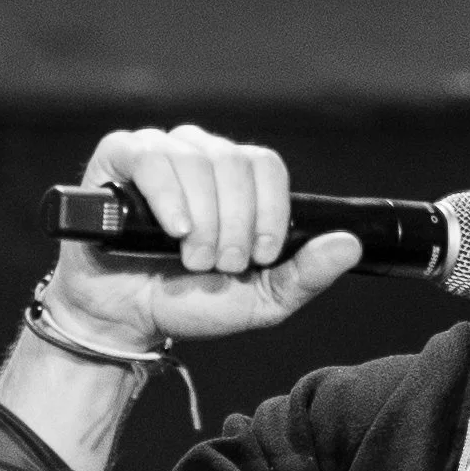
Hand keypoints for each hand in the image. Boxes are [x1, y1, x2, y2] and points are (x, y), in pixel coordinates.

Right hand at [46, 125, 361, 351]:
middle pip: (235, 164)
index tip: (261, 255)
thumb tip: (350, 244)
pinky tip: (174, 230)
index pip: (266, 165)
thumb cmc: (190, 302)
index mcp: (237, 180)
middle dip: (235, 226)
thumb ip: (306, 274)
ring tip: (191, 259)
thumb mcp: (260, 298)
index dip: (270, 210)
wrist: (127, 319)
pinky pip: (152, 158)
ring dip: (203, 220)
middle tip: (220, 266)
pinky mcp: (119, 157)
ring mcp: (160, 152)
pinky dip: (169, 196)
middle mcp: (202, 155)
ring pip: (198, 161)